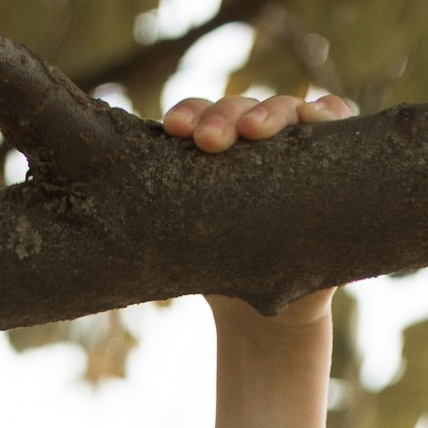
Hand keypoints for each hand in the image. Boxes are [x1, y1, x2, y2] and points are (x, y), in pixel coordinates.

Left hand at [163, 89, 355, 427]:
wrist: (264, 319)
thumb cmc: (215, 277)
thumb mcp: (179, 253)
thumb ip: (152, 234)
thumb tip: (94, 243)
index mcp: (207, 153)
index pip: (197, 117)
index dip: (188, 114)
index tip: (171, 130)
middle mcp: (250, 141)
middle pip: (237, 108)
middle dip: (222, 117)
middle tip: (209, 140)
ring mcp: (292, 147)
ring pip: (282, 111)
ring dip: (269, 112)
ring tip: (256, 131)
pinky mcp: (331, 160)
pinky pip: (334, 124)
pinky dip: (328, 113)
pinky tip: (319, 115)